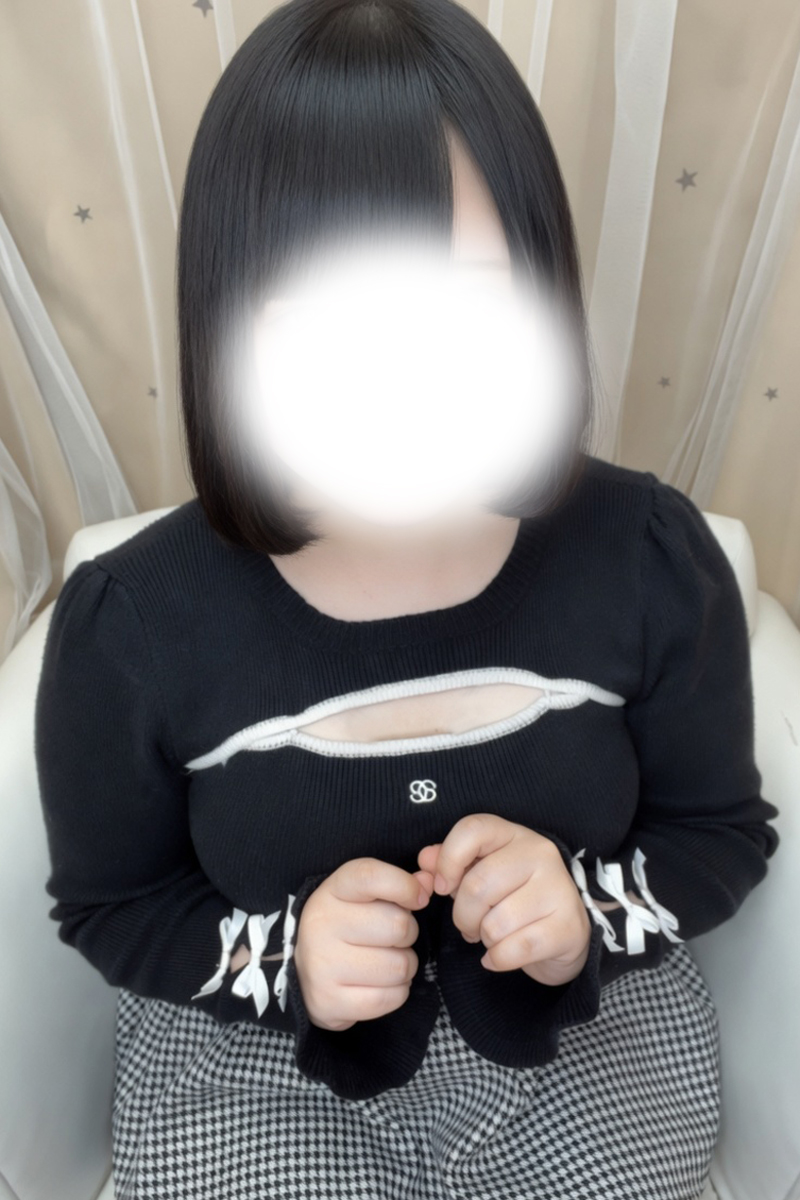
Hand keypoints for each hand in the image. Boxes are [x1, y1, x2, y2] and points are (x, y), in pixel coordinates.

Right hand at [293, 858, 435, 1030]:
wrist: (305, 971)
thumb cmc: (348, 926)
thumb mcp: (366, 896)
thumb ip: (400, 884)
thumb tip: (428, 882)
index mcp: (332, 891)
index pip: (371, 876)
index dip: (405, 886)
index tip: (419, 898)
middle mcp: (321, 924)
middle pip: (398, 926)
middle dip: (408, 934)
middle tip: (395, 938)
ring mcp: (322, 965)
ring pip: (399, 967)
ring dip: (404, 966)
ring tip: (387, 961)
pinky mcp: (328, 1001)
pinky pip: (390, 998)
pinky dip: (396, 993)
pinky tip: (380, 984)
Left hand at [417, 813, 592, 986]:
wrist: (566, 932)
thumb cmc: (515, 898)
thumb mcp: (482, 874)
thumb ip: (451, 865)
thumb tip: (424, 862)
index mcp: (514, 834)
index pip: (472, 830)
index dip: (447, 860)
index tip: (442, 887)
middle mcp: (540, 853)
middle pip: (477, 885)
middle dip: (463, 916)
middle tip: (469, 926)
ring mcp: (558, 889)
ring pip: (495, 922)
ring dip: (484, 938)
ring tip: (492, 936)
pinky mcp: (567, 927)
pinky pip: (513, 949)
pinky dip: (497, 959)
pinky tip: (500, 955)